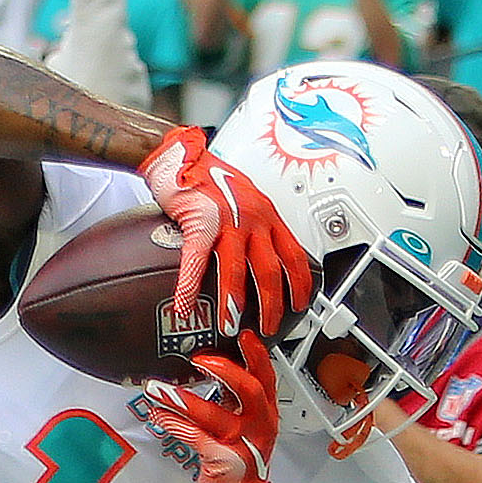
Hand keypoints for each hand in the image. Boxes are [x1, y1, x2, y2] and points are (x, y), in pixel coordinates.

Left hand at [137, 335, 281, 482]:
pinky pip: (196, 437)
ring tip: (156, 389)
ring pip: (214, 415)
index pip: (267, 378)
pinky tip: (159, 416)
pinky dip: (175, 424)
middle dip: (224, 370)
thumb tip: (214, 371)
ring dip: (182, 399)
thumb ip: (233, 402)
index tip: (244, 336)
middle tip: (199, 359)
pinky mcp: (224, 461)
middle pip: (249, 390)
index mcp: (265, 414)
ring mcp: (244, 444)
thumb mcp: (243, 428)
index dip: (257, 356)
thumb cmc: (237, 462)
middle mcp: (260, 427)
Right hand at [139, 126, 312, 337]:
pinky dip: (190, 287)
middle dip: (271, 305)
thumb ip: (252, 223)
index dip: (300, 283)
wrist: (180, 155)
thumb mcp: (242, 197)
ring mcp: (228, 221)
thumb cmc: (206, 174)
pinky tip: (185, 304)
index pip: (294, 254)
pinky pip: (196, 261)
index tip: (301, 303)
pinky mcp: (199, 223)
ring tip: (230, 326)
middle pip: (270, 270)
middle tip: (267, 327)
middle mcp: (253, 218)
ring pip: (237, 271)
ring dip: (235, 303)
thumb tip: (254, 248)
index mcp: (267, 214)